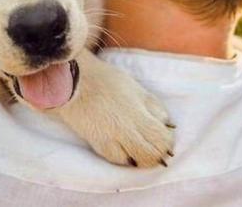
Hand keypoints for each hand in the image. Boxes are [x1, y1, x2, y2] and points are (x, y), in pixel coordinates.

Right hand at [55, 50, 174, 166]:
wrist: (73, 82)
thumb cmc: (105, 80)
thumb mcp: (135, 87)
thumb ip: (153, 106)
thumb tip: (167, 124)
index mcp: (138, 114)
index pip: (162, 139)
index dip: (168, 141)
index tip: (165, 135)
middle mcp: (126, 131)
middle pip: (151, 155)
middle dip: (157, 153)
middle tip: (155, 145)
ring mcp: (110, 140)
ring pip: (135, 162)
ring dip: (141, 158)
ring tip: (140, 148)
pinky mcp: (97, 144)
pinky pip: (116, 160)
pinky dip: (125, 157)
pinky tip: (125, 149)